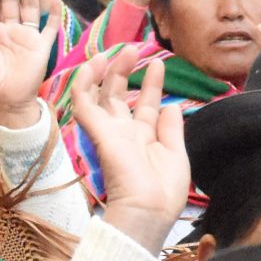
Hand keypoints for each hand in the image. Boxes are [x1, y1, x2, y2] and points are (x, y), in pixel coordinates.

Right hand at [72, 49, 189, 253]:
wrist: (147, 212)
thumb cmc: (163, 192)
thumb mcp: (176, 155)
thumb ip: (172, 129)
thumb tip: (173, 104)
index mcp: (145, 141)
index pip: (147, 106)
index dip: (153, 84)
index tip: (159, 63)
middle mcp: (126, 134)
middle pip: (121, 97)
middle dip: (127, 72)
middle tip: (134, 49)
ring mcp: (110, 132)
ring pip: (101, 96)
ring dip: (108, 71)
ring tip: (119, 50)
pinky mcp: (98, 132)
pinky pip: (83, 103)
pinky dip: (85, 83)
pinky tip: (94, 64)